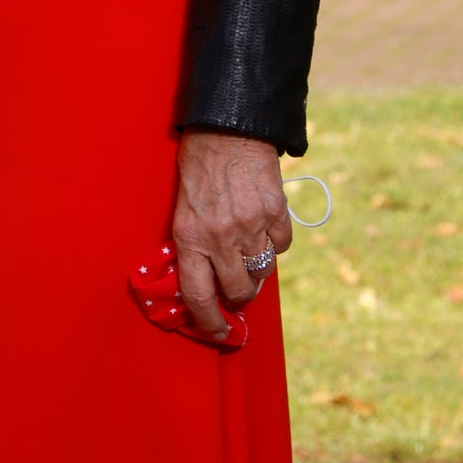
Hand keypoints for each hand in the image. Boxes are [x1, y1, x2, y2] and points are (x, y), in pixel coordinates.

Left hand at [171, 130, 292, 346]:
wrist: (226, 129)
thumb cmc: (197, 166)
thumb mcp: (181, 206)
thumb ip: (193, 241)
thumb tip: (203, 275)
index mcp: (190, 236)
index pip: (198, 293)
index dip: (208, 320)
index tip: (216, 333)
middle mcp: (221, 237)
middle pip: (237, 290)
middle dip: (237, 299)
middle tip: (235, 296)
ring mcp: (251, 227)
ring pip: (261, 273)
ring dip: (255, 276)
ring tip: (247, 266)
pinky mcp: (276, 214)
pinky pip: (281, 247)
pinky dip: (274, 248)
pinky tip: (264, 235)